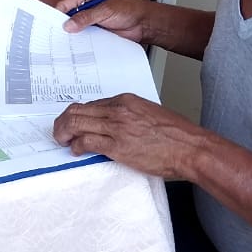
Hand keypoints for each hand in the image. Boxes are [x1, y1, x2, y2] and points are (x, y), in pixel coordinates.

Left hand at [52, 93, 206, 178]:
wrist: (191, 148)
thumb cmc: (176, 135)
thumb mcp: (149, 113)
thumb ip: (128, 115)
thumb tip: (111, 124)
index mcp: (126, 100)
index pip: (91, 103)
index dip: (78, 115)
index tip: (74, 123)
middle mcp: (118, 110)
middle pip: (77, 110)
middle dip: (63, 122)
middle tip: (60, 133)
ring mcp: (117, 127)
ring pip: (76, 124)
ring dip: (63, 133)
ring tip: (63, 141)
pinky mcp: (117, 146)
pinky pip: (86, 142)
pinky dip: (76, 147)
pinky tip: (76, 151)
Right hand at [56, 0, 151, 42]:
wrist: (144, 24)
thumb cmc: (129, 9)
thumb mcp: (105, 10)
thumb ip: (86, 17)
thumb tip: (68, 25)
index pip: (65, 5)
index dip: (57, 14)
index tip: (51, 25)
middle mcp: (87, 11)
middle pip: (68, 19)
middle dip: (63, 28)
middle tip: (56, 38)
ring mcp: (91, 24)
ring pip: (76, 31)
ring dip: (73, 38)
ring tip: (64, 47)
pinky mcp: (97, 35)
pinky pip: (85, 40)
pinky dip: (82, 45)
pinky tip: (77, 51)